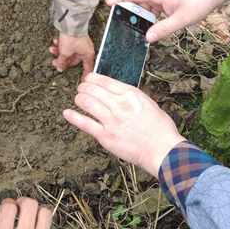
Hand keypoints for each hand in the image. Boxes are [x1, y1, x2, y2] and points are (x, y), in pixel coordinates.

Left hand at [49, 33, 94, 77]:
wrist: (70, 23)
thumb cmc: (73, 37)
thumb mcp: (65, 53)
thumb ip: (62, 62)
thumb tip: (60, 67)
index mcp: (88, 54)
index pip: (88, 68)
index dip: (84, 75)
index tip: (82, 80)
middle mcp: (85, 49)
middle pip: (73, 59)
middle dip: (63, 60)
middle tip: (55, 62)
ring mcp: (80, 43)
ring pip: (68, 51)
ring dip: (59, 51)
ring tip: (52, 50)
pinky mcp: (74, 37)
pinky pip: (67, 44)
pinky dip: (60, 44)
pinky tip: (55, 42)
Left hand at [63, 73, 185, 175]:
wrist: (163, 150)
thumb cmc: (160, 129)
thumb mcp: (149, 103)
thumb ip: (132, 97)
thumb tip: (117, 92)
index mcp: (131, 95)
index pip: (106, 81)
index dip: (93, 78)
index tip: (89, 78)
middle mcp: (119, 105)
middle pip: (94, 90)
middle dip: (84, 87)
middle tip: (81, 88)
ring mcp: (111, 121)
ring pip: (87, 103)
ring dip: (80, 98)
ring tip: (78, 98)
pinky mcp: (105, 136)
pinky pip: (85, 123)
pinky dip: (73, 117)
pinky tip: (66, 113)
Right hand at [106, 0, 229, 42]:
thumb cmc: (199, 1)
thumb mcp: (182, 19)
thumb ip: (163, 29)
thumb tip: (147, 38)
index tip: (106, 3)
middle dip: (123, 5)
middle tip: (113, 18)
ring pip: (142, 1)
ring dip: (136, 11)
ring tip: (128, 24)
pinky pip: (150, 3)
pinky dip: (146, 12)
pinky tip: (145, 23)